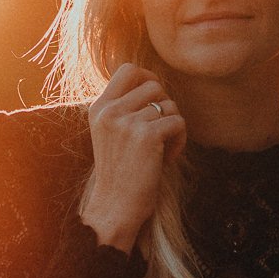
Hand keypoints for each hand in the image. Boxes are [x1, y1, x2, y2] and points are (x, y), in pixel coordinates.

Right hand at [81, 63, 184, 252]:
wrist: (114, 207)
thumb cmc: (119, 172)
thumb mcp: (110, 133)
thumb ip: (124, 107)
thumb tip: (154, 82)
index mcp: (99, 108)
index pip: (128, 70)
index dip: (148, 77)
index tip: (154, 99)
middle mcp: (110, 112)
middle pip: (154, 85)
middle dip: (165, 105)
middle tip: (160, 130)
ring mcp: (127, 123)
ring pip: (169, 105)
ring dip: (173, 126)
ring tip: (162, 149)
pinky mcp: (147, 136)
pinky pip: (178, 122)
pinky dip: (179, 141)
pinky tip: (167, 159)